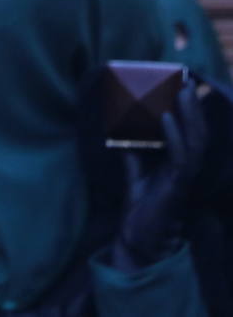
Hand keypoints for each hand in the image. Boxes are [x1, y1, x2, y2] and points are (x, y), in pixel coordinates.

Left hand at [112, 82, 206, 270]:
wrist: (139, 241)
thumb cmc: (141, 210)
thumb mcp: (135, 175)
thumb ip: (133, 154)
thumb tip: (121, 132)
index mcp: (179, 162)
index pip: (189, 130)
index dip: (188, 108)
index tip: (182, 82)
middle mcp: (187, 167)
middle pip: (198, 130)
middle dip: (193, 104)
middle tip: (185, 78)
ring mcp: (185, 176)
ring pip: (196, 140)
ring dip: (189, 114)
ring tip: (181, 91)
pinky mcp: (177, 185)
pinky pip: (181, 157)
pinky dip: (174, 135)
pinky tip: (167, 118)